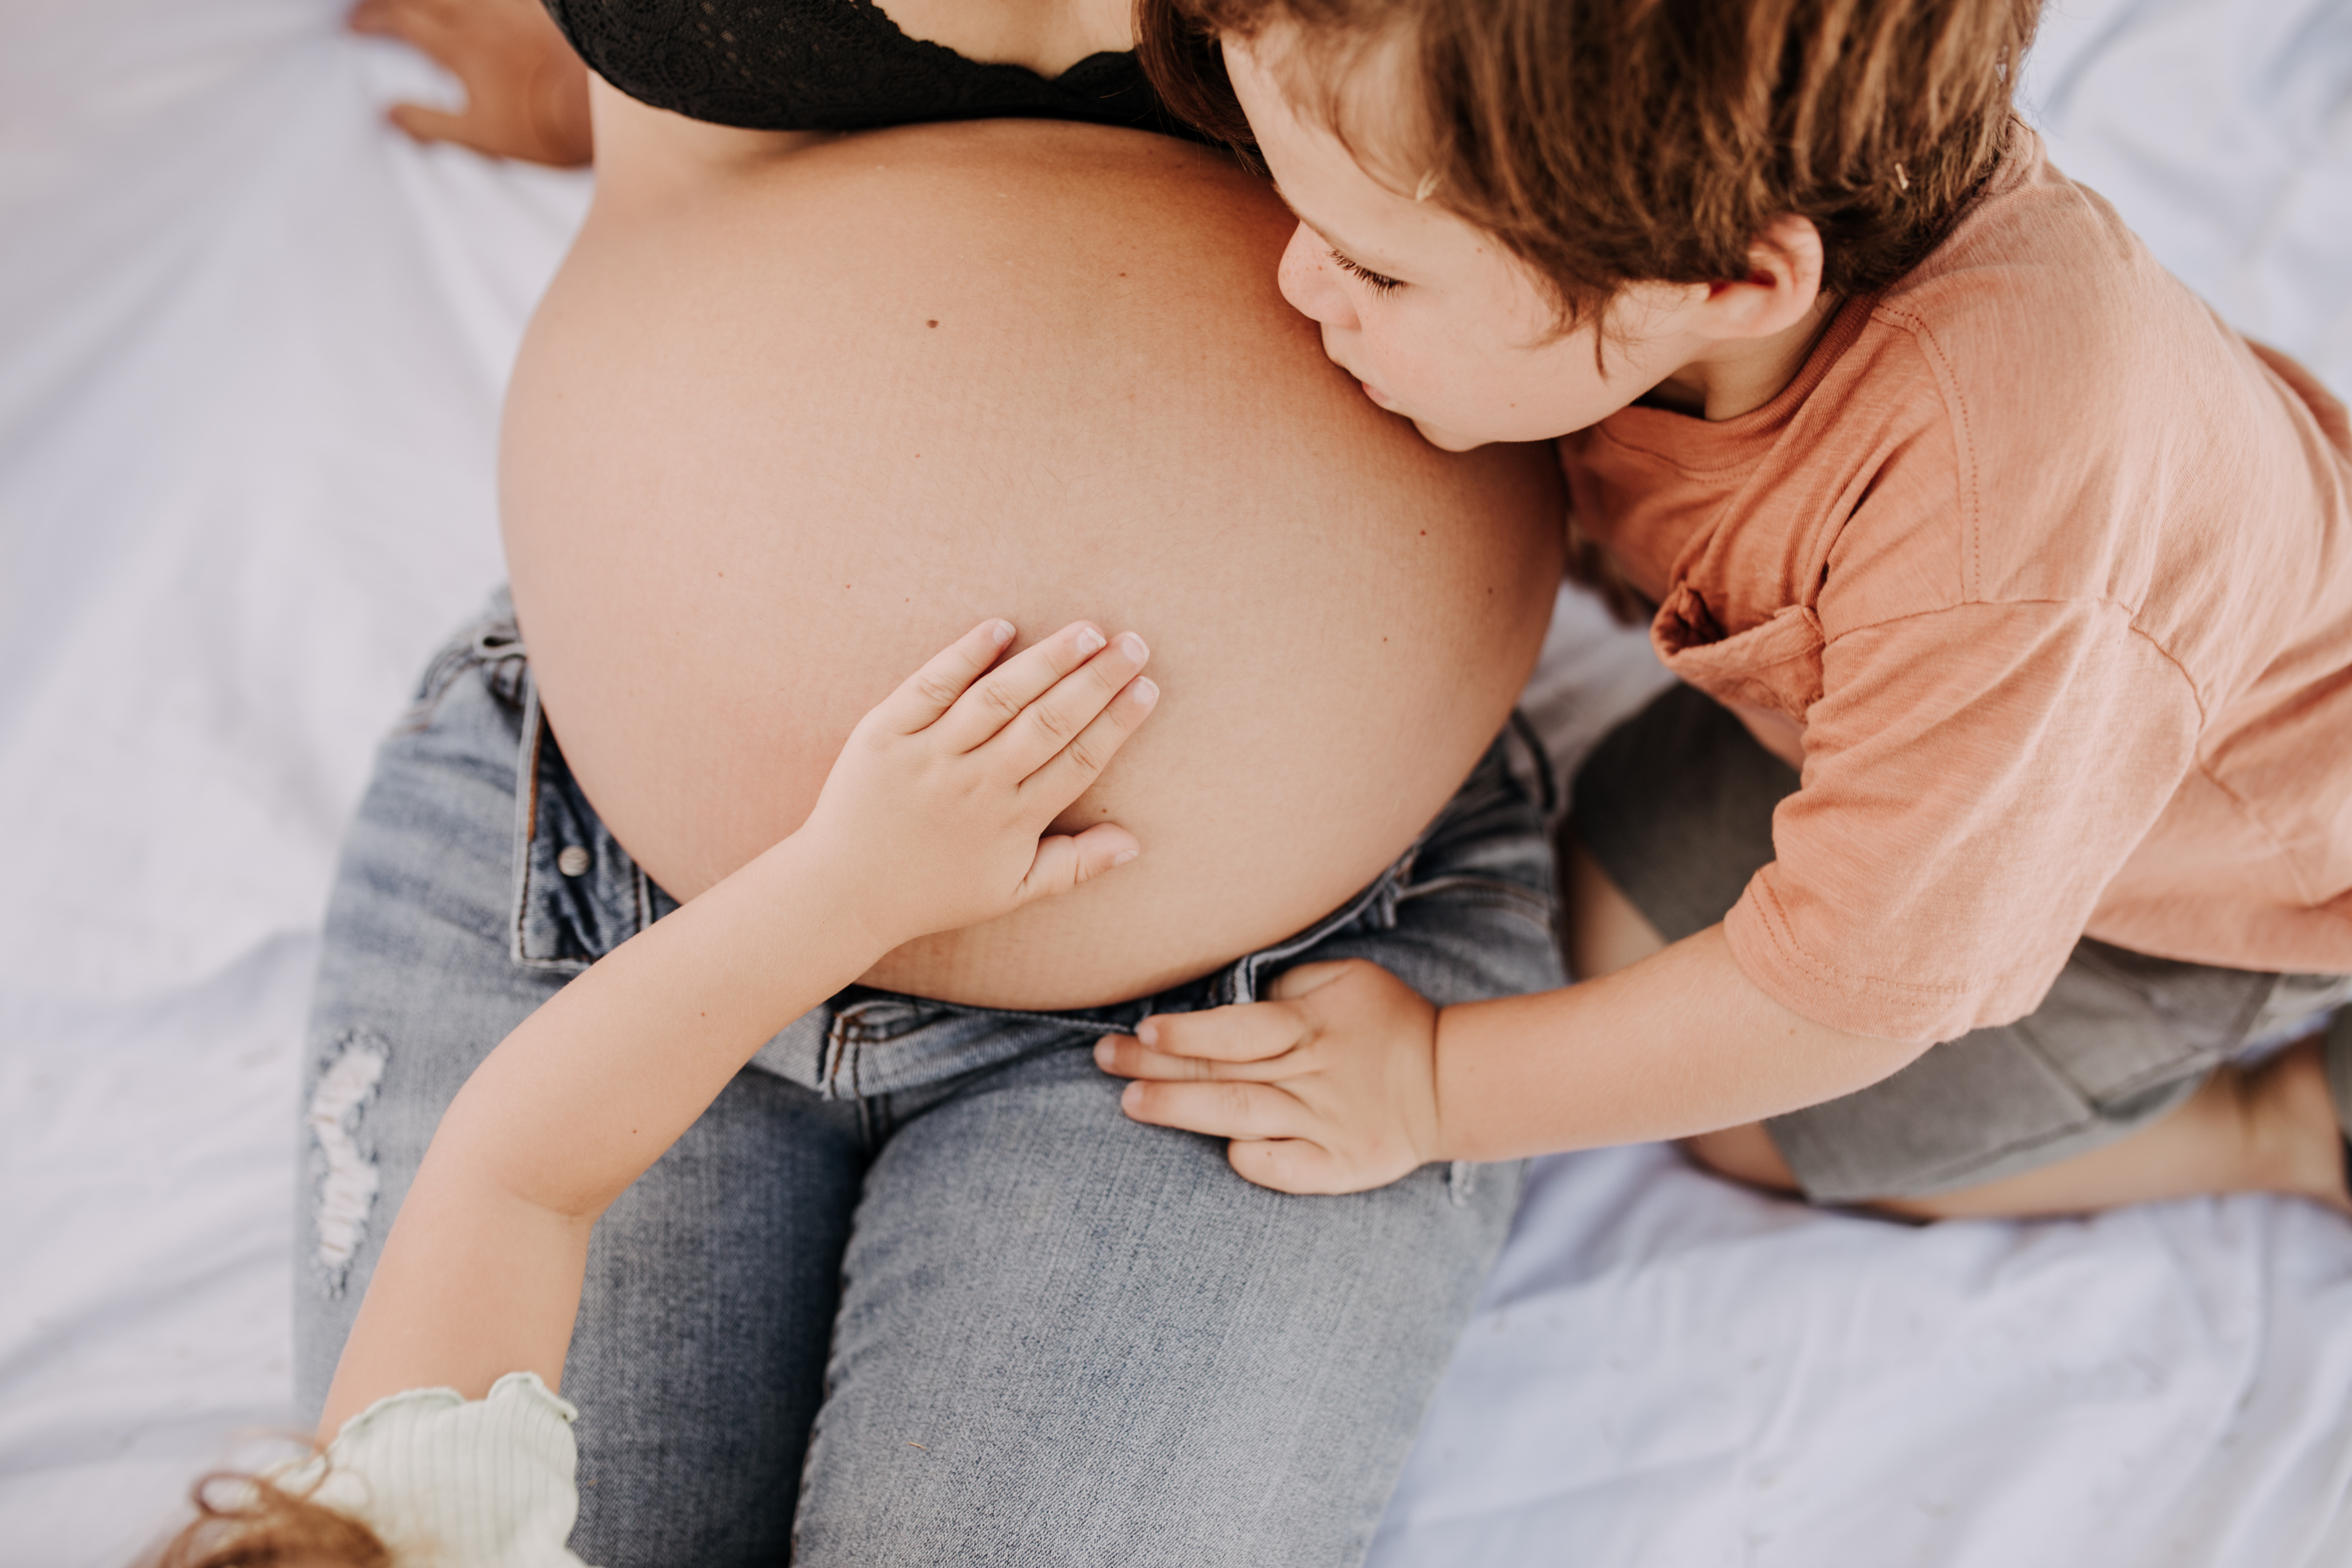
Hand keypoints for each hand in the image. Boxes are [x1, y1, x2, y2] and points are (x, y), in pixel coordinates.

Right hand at [350, 0, 594, 165]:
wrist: (601, 106)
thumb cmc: (548, 126)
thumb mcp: (481, 136)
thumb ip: (431, 124)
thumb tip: (390, 116)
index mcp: (459, 47)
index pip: (400, 22)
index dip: (371, 21)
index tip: (354, 27)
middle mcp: (480, 17)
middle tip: (375, 6)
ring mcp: (510, 7)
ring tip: (417, 4)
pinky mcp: (537, 9)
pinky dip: (475, 0)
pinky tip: (472, 5)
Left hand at [798, 618, 1158, 949]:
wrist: (843, 893)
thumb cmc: (933, 892)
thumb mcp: (1010, 893)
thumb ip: (1075, 867)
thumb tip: (1134, 843)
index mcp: (1011, 820)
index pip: (1078, 761)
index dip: (1116, 723)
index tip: (1147, 687)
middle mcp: (975, 785)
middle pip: (1047, 722)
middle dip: (1096, 681)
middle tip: (1134, 644)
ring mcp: (929, 756)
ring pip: (998, 699)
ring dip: (1046, 661)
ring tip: (1086, 631)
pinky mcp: (884, 734)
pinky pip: (930, 687)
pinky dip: (964, 656)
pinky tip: (1000, 628)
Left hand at [1095, 959, 1442, 1193]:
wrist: (1450, 1081)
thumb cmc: (1387, 1021)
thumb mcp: (1347, 978)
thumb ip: (1289, 985)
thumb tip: (1231, 997)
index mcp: (1310, 1027)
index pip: (1237, 1028)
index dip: (1186, 1030)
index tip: (1142, 1028)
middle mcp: (1311, 1076)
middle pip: (1223, 1071)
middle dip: (1157, 1065)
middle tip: (1104, 1059)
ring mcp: (1323, 1125)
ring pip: (1240, 1117)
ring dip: (1182, 1109)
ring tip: (1131, 1103)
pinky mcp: (1338, 1166)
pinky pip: (1286, 1169)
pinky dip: (1253, 1161)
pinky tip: (1220, 1151)